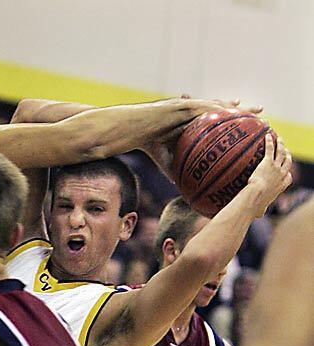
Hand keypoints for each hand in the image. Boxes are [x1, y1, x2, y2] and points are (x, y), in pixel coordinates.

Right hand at [142, 97, 263, 180]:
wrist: (135, 129)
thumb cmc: (148, 143)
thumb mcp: (166, 160)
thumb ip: (177, 171)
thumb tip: (184, 188)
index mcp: (192, 124)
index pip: (218, 124)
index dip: (234, 126)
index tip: (250, 131)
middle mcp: (195, 113)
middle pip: (225, 111)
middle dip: (244, 113)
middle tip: (262, 116)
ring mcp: (191, 106)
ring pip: (221, 105)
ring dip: (239, 108)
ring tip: (256, 111)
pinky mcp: (185, 104)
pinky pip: (207, 106)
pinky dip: (221, 108)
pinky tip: (234, 109)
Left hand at [247, 134, 292, 217]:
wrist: (256, 196)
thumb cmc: (256, 205)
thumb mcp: (261, 210)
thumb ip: (261, 211)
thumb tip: (258, 215)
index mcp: (281, 186)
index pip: (288, 177)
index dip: (287, 172)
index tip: (286, 169)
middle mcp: (282, 175)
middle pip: (288, 162)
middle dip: (287, 154)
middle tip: (285, 149)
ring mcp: (276, 168)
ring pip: (281, 153)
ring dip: (281, 145)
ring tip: (279, 139)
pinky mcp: (267, 162)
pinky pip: (269, 149)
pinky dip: (270, 142)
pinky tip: (268, 135)